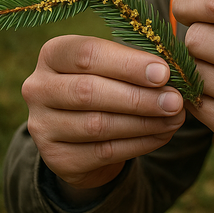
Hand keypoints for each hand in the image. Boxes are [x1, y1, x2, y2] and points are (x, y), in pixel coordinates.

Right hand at [21, 35, 185, 192]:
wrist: (81, 132)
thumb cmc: (105, 83)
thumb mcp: (113, 66)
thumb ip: (136, 65)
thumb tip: (170, 76)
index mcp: (53, 54)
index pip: (87, 54)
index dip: (127, 64)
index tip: (163, 72)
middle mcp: (38, 88)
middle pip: (89, 91)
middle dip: (138, 97)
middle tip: (175, 100)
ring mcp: (42, 125)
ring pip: (97, 125)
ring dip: (143, 122)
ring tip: (174, 117)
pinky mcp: (56, 158)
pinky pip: (103, 152)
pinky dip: (139, 143)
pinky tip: (162, 135)